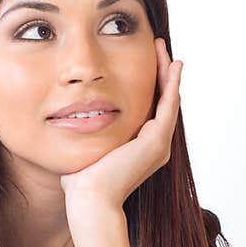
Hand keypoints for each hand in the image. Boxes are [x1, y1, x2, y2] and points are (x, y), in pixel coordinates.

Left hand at [59, 37, 182, 209]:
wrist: (90, 199)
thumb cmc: (81, 181)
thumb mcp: (87, 148)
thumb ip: (87, 134)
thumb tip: (72, 120)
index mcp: (140, 147)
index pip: (149, 107)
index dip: (148, 83)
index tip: (142, 60)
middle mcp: (155, 145)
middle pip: (162, 100)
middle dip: (160, 72)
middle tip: (157, 47)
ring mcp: (159, 144)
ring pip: (168, 99)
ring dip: (167, 72)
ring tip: (162, 49)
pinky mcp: (156, 141)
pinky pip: (169, 106)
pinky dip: (172, 84)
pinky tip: (173, 65)